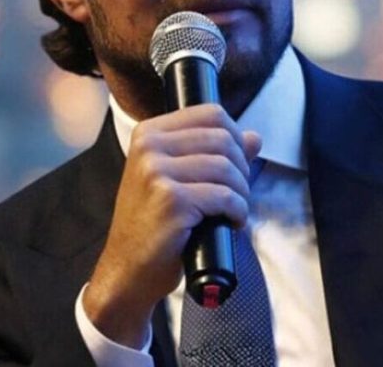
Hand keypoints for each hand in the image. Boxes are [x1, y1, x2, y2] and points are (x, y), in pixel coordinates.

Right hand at [82, 104, 261, 347]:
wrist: (128, 270)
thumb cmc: (153, 225)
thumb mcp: (177, 179)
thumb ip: (213, 154)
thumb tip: (254, 137)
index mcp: (148, 133)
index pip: (210, 113)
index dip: (235, 137)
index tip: (237, 163)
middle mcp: (149, 147)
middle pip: (223, 139)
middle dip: (241, 168)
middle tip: (237, 194)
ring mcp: (157, 172)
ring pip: (226, 167)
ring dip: (241, 193)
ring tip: (234, 210)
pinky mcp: (171, 200)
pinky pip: (225, 196)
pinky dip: (238, 211)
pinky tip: (232, 222)